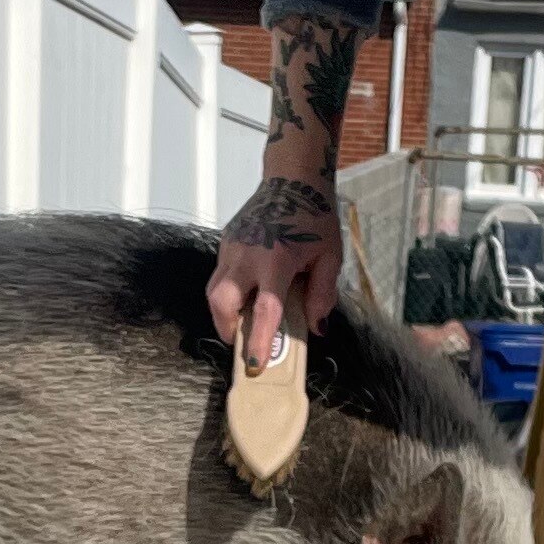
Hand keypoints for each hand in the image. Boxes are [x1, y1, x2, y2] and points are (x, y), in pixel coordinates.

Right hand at [211, 173, 342, 368]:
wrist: (293, 179)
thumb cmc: (315, 219)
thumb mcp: (330, 257)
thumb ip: (323, 294)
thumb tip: (316, 328)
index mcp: (277, 261)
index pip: (265, 310)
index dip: (258, 340)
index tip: (255, 364)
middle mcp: (248, 256)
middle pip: (221, 303)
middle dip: (227, 329)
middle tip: (241, 341)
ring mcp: (232, 248)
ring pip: (213, 290)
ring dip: (224, 313)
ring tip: (242, 321)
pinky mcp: (226, 242)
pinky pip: (219, 275)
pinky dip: (228, 291)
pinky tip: (246, 292)